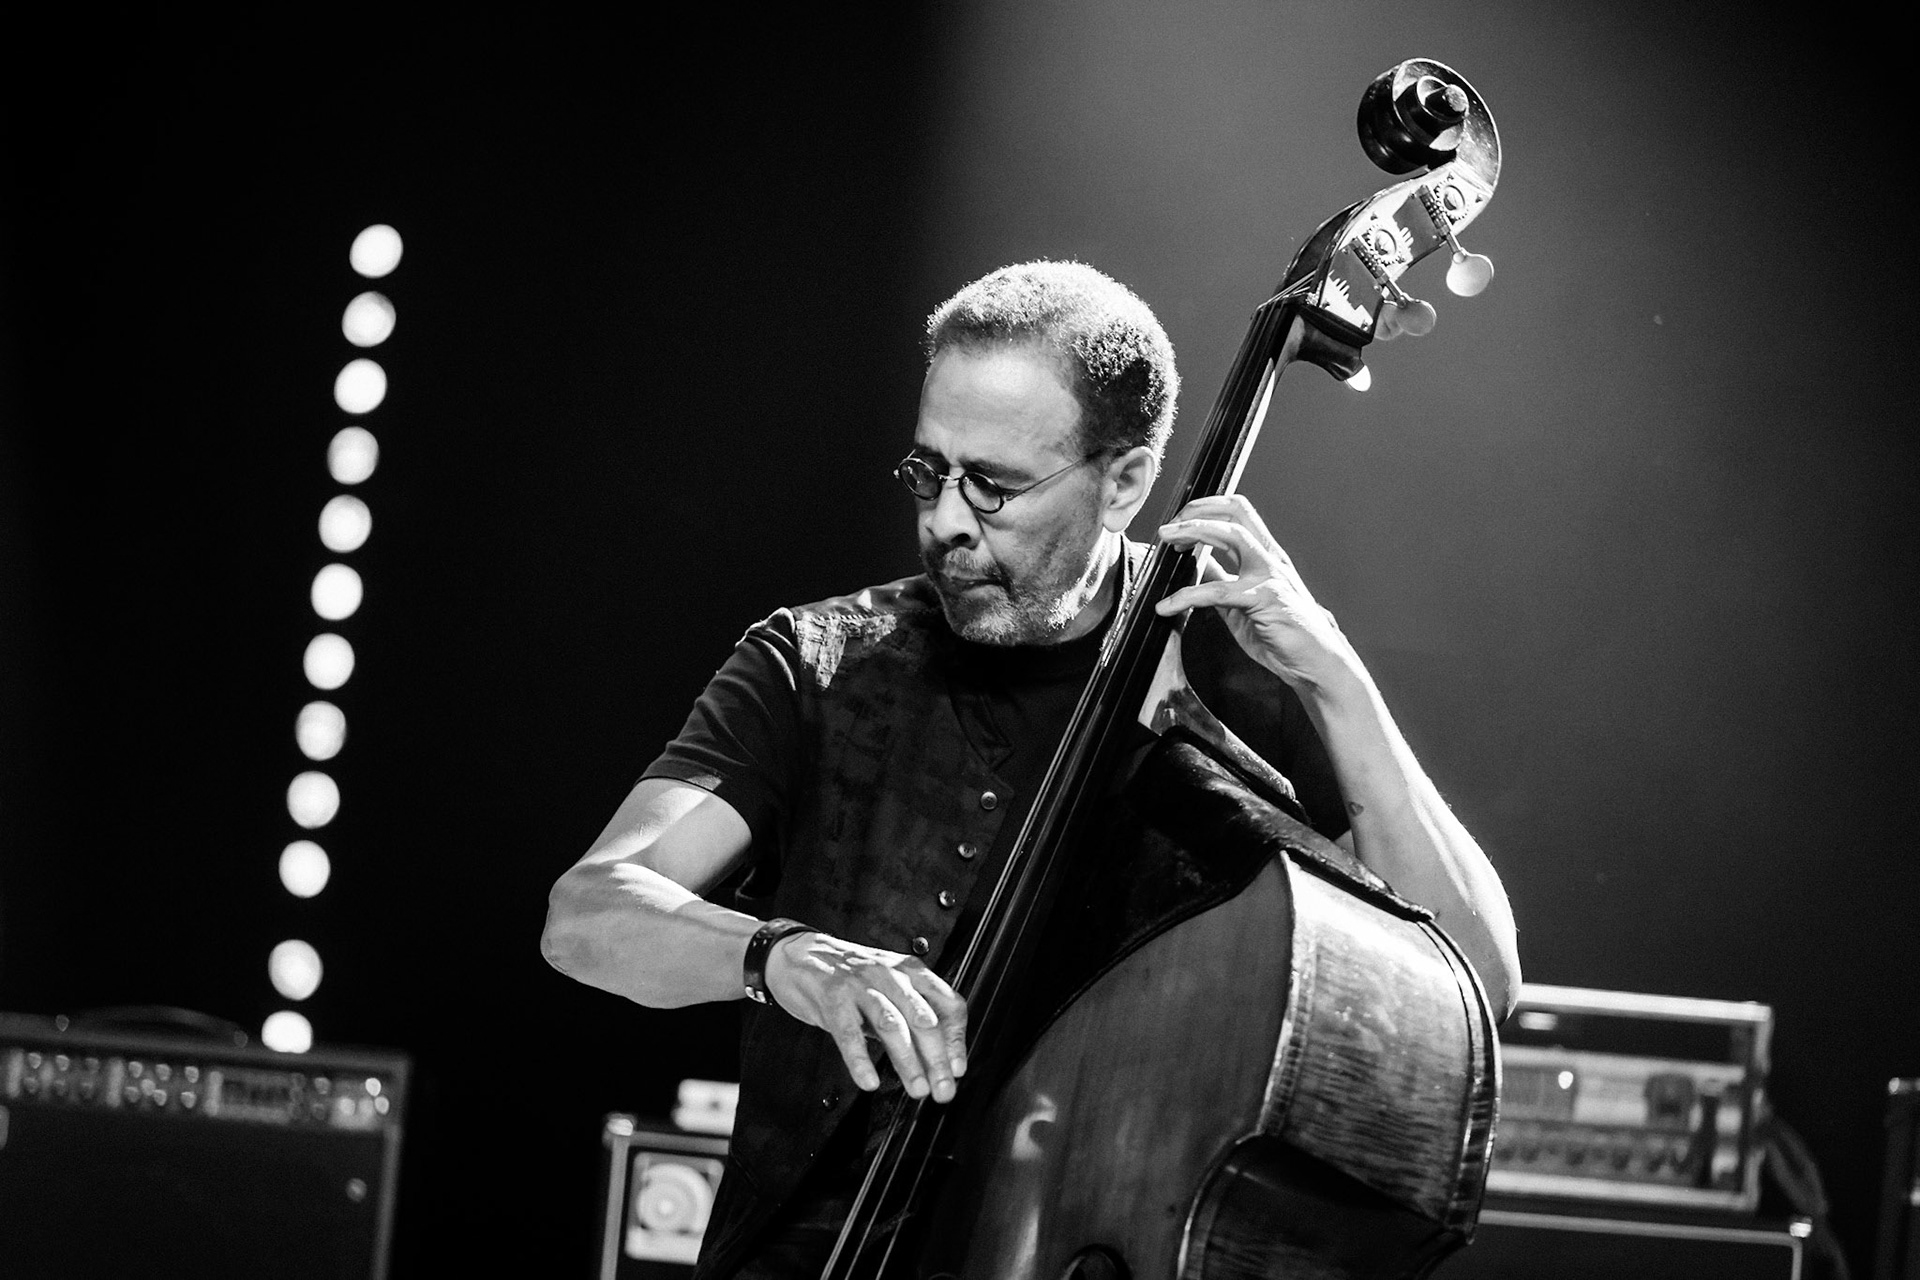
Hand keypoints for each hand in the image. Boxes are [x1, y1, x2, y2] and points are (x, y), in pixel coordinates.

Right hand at [764, 931, 968, 1102]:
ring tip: (917, 1089)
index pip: (947, 1004)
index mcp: (910, 971)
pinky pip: (849, 1034)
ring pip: (892, 1025)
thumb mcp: (888, 990)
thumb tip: (940, 1059)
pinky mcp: (833, 998)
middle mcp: (890, 975)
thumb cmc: (847, 978)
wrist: (797, 956)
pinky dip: (861, 1061)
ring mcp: (861, 985)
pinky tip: (869, 1080)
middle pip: (924, 1019)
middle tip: (943, 1090)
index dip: (956, 1040)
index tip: (958, 1069)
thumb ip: (911, 1018)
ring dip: (908, 1061)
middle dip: (938, 1060)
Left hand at [1153, 494, 1354, 689]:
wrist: (1316, 664)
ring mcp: (1270, 575)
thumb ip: (1222, 581)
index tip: (1179, 524)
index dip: (1207, 510)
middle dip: (1198, 510)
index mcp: (1266, 557)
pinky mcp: (1265, 599)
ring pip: (1231, 535)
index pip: (1238, 514)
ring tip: (1166, 540)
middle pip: (1235, 512)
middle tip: (1168, 528)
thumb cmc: (1285, 635)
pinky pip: (1218, 591)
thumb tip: (1199, 564)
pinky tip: (1167, 606)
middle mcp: (1270, 559)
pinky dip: (1186, 595)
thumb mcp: (1243, 603)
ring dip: (1193, 531)